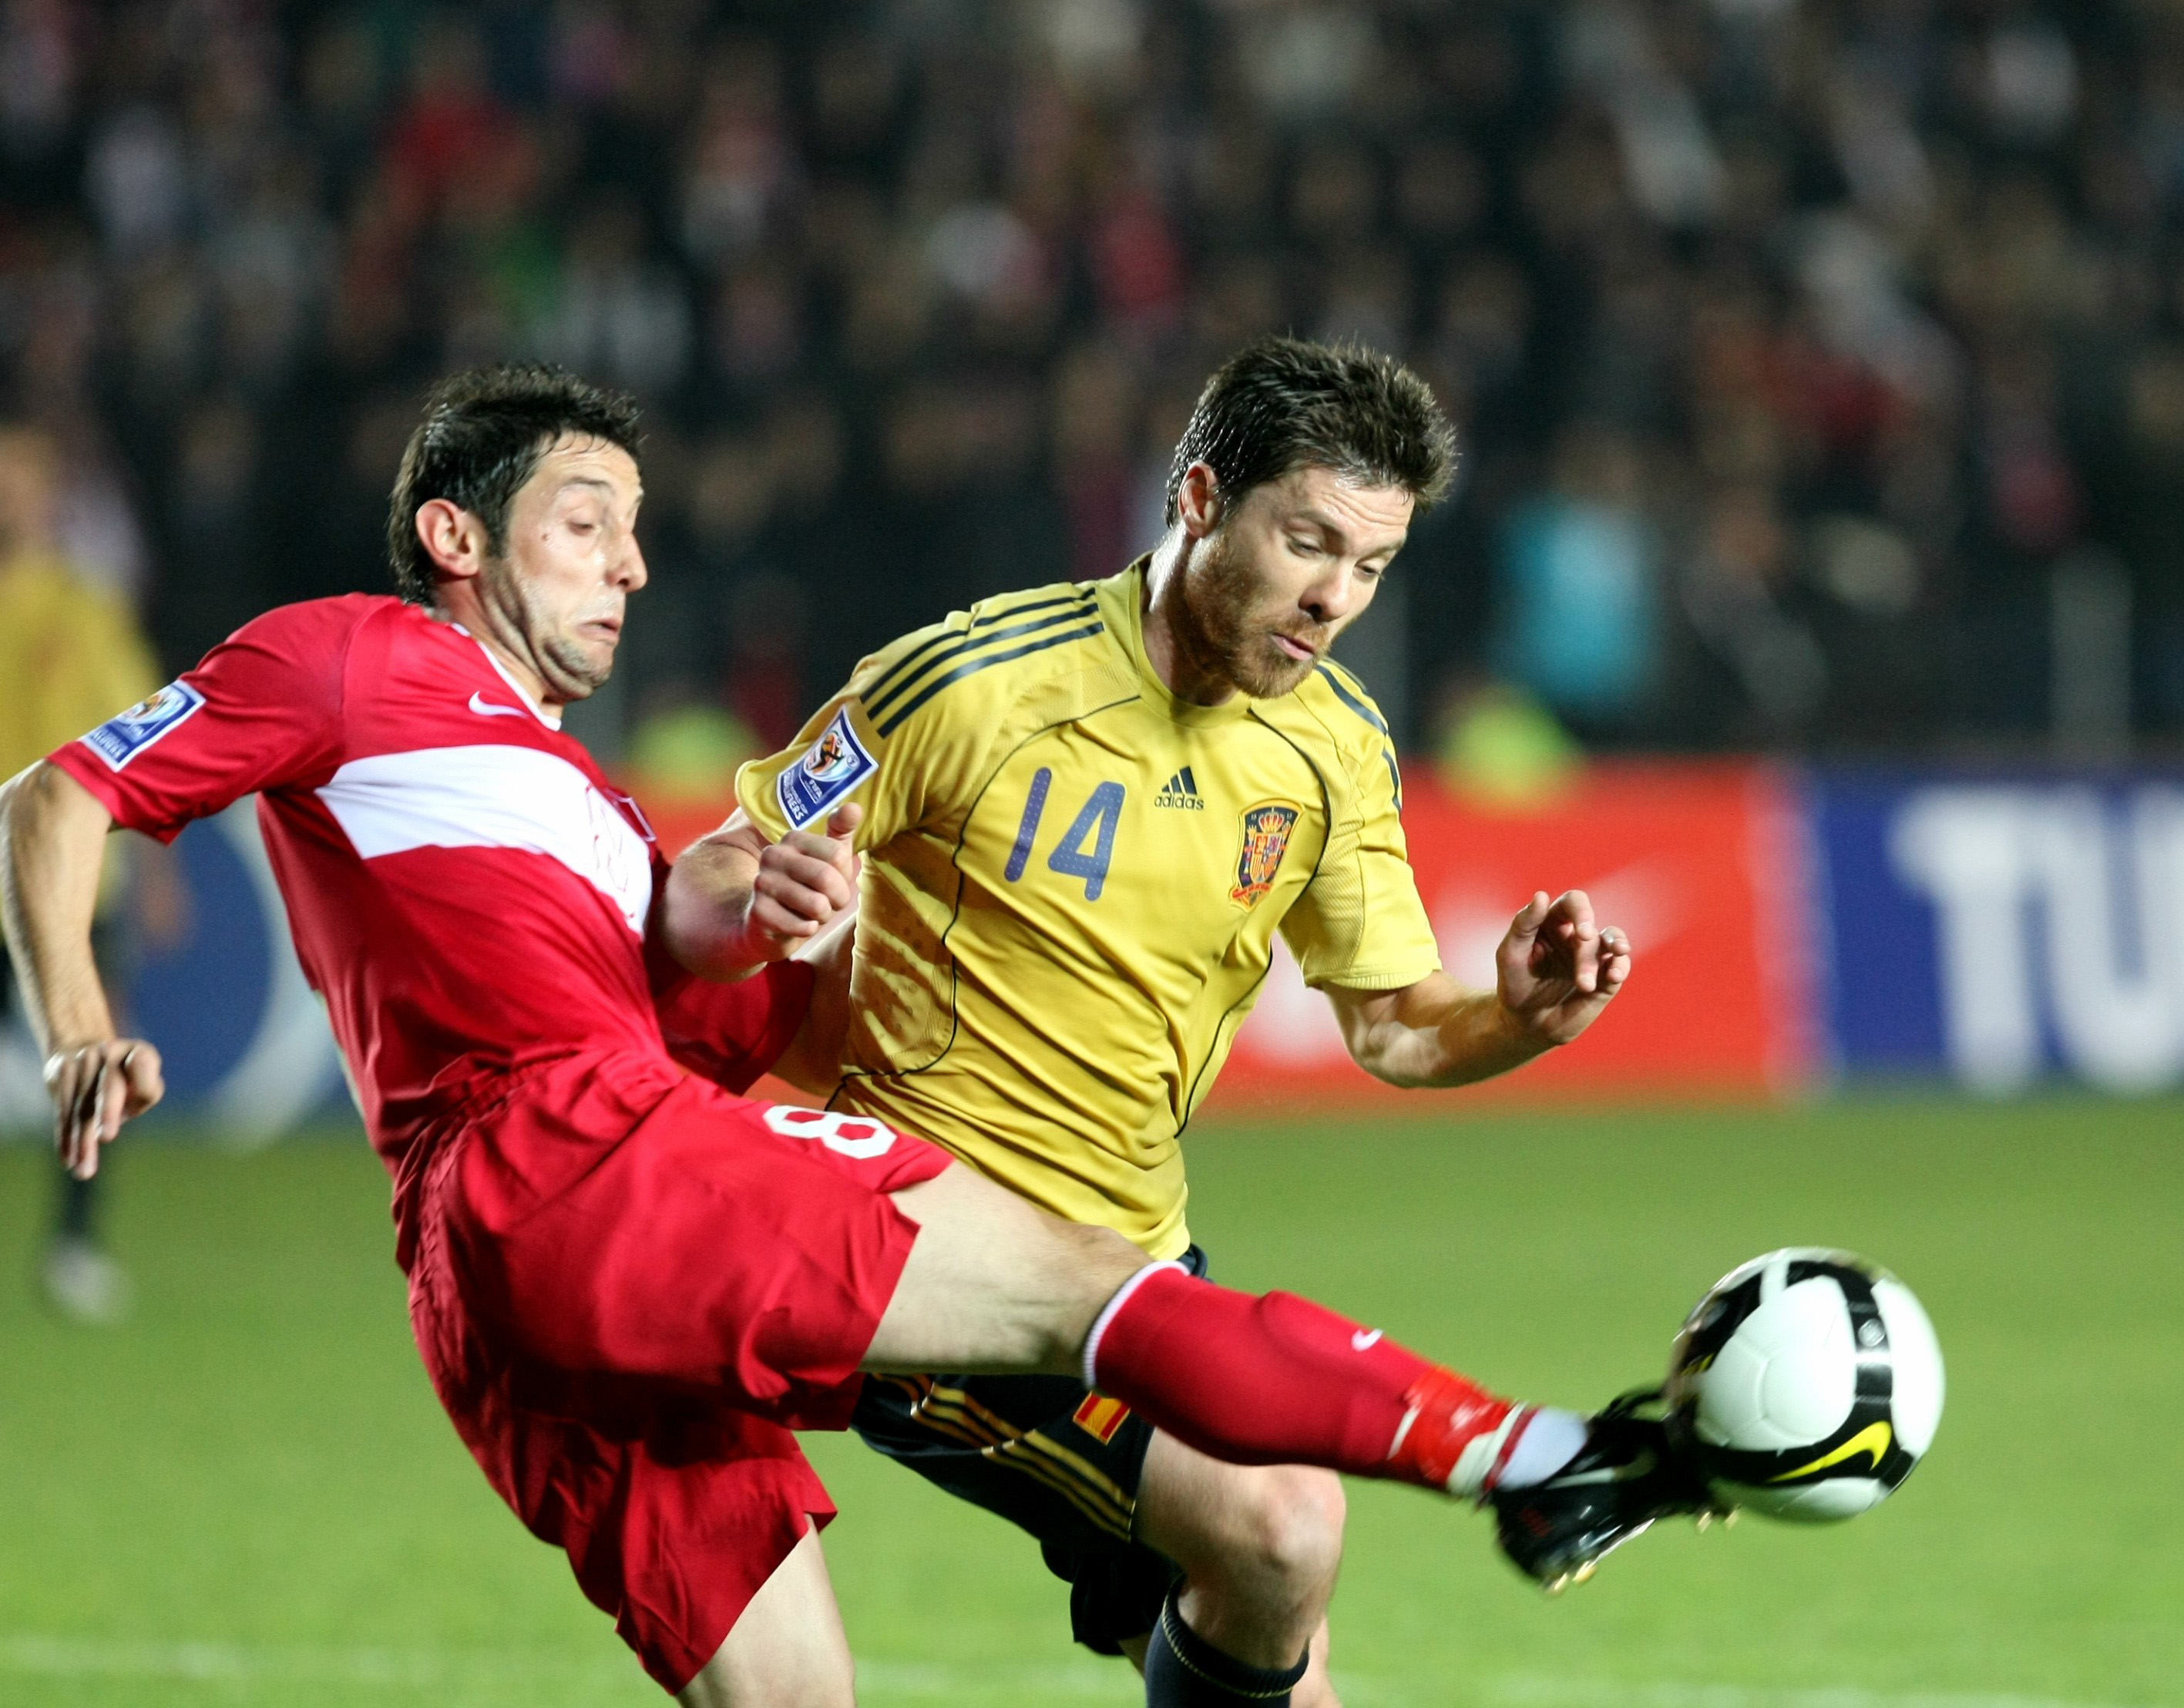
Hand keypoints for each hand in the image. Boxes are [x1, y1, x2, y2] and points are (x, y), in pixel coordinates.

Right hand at [45, 1037, 163, 1179]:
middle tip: (108, 1137)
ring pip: (82, 1106)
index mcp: (141, 1052)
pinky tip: (69, 1159)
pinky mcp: (60, 1070)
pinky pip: (63, 1109)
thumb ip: (145, 1093)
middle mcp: (111, 1050)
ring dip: (82, 1140)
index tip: (136, 1102)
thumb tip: (110, 1117)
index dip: (141, 1084)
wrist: (84, 1052)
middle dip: (108, 1112)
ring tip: (83, 1171)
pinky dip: (65, 1137)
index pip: (143, 1067)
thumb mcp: (144, 1087)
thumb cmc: (127, 1080)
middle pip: (110, 1087)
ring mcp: (84, 1058)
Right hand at [742, 803, 861, 959]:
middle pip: (827, 878)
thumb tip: (854, 808)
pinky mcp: (759, 911)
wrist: (771, 923)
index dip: (844, 876)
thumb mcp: (829, 857)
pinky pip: (803, 926)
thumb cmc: (808, 886)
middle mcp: (773, 855)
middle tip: (829, 902)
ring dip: (824, 916)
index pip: (838, 855)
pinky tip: (797, 923)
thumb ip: (842, 831)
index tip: (833, 881)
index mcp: (793, 838)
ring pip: (817, 905)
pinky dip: (809, 930)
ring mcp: (763, 882)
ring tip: (811, 912)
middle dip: (838, 899)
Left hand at [1495, 890, 1630, 1048]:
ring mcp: (1592, 956)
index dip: (1582, 911)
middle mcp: (1575, 935)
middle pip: (1591, 929)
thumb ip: (1524, 924)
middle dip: (1586, 953)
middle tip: (1581, 979)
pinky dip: (1621, 967)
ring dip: (1613, 952)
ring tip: (1613, 974)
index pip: (1573, 903)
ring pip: (1612, 941)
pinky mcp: (1605, 977)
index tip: (1583, 933)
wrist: (1526, 1024)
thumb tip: (1541, 894)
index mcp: (1552, 922)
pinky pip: (1620, 965)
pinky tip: (1615, 976)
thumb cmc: (1514, 984)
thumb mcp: (1510, 954)